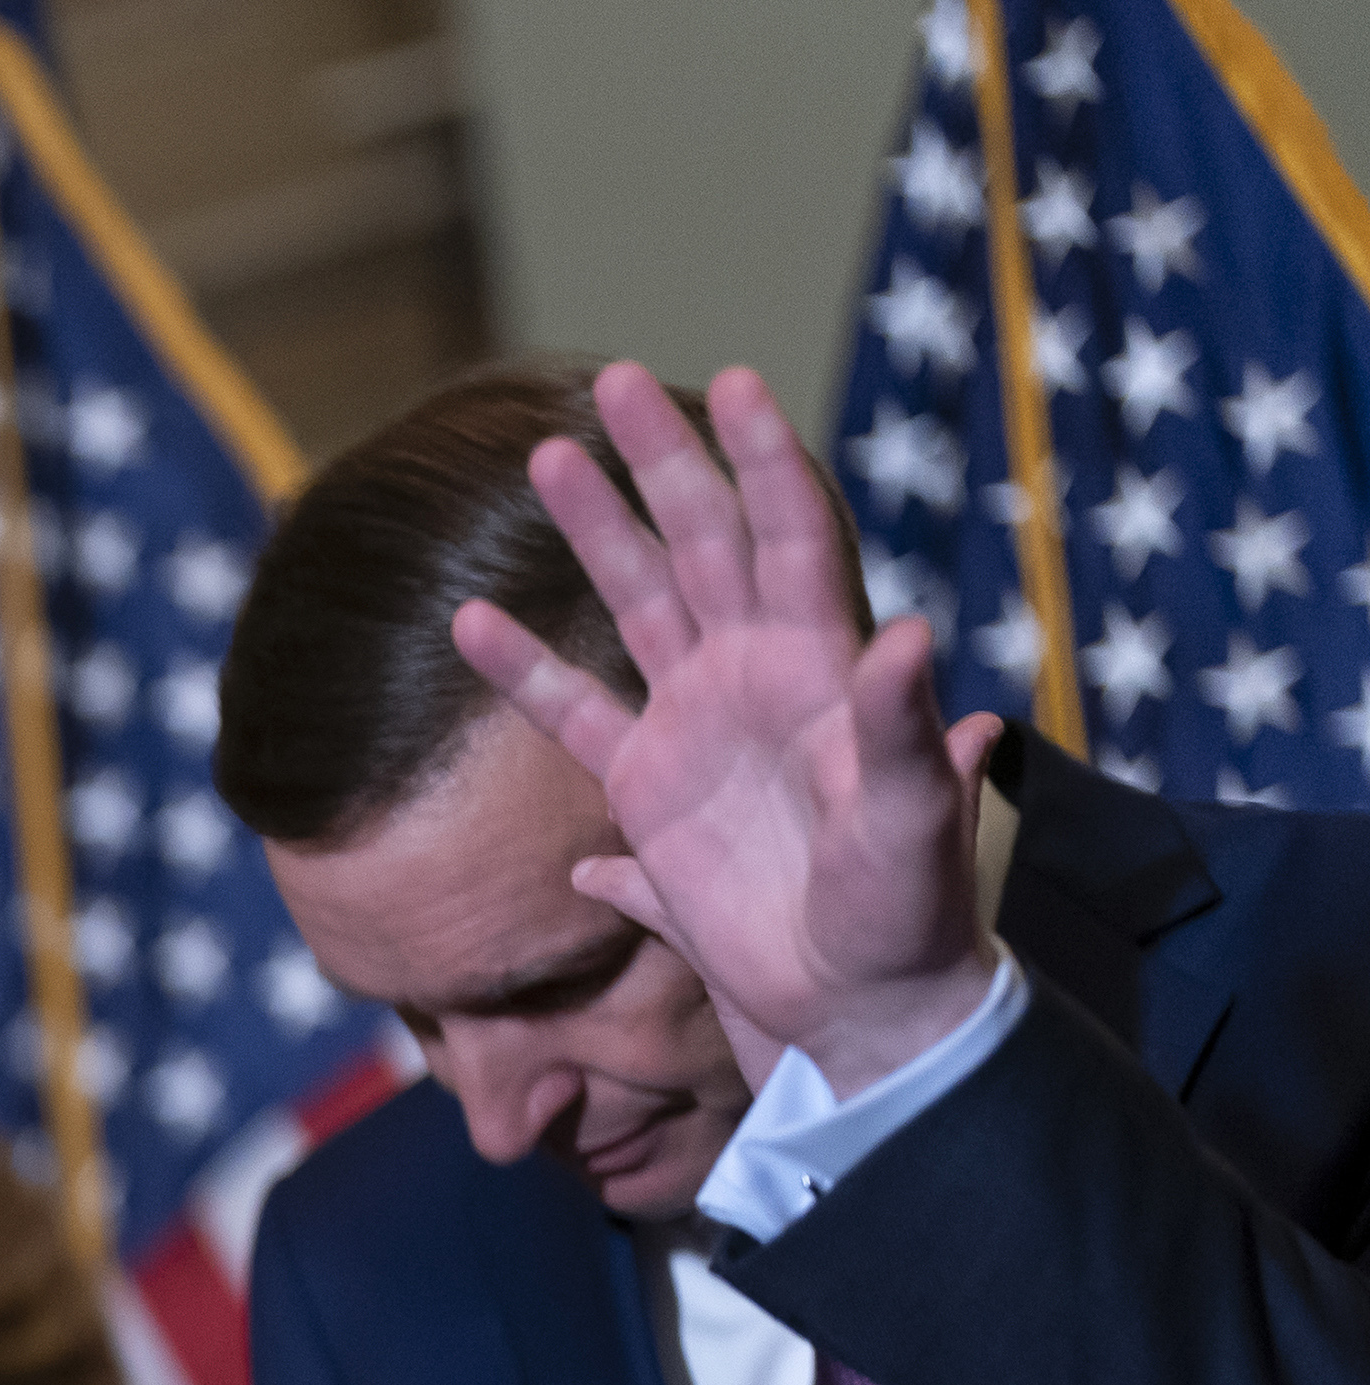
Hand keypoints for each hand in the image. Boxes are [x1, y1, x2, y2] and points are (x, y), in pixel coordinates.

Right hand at [452, 361, 1004, 1099]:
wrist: (855, 998)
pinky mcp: (648, 789)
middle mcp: (760, 674)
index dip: (763, 463)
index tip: (729, 387)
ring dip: (596, 533)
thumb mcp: (914, 824)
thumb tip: (914, 638)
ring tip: (546, 459)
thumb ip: (904, 735)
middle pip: (706, 543)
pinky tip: (469, 622)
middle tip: (610, 386)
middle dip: (661, 464)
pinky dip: (523, 671)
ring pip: (639, 602)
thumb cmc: (905, 909)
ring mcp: (699, 724)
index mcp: (828, 666)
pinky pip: (574, 714)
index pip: (794, 538)